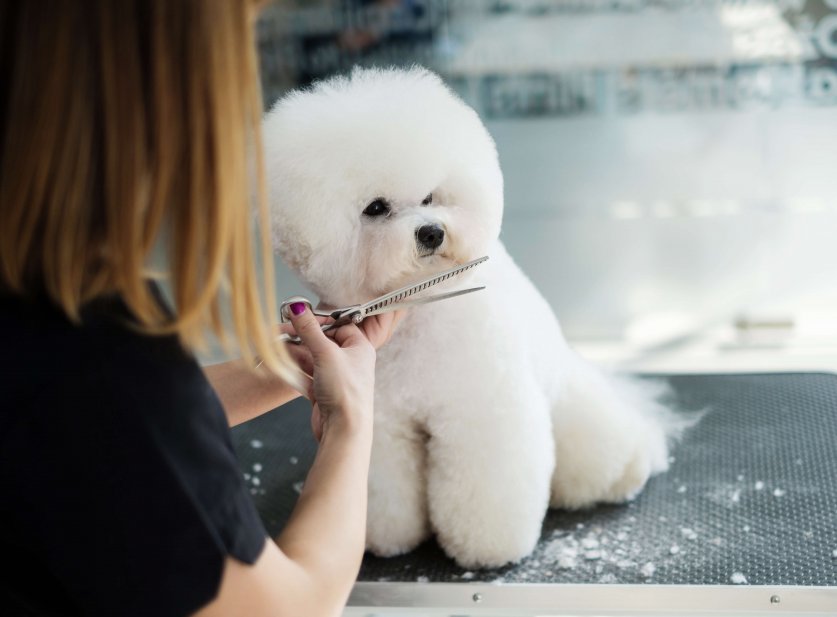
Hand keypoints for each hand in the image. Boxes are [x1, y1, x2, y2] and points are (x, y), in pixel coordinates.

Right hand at [286, 304, 376, 441]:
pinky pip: (306, 376)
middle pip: (322, 342)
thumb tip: (297, 307)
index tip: (299, 317)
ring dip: (295, 355)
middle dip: (302, 339)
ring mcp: (337, 378)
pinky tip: (282, 368)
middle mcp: (350, 361)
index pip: (340, 325)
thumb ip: (309, 329)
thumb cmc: (345, 391)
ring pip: (312, 359)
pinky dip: (294, 372)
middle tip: (282, 333)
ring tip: (277, 350)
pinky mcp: (324, 392)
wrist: (344, 430)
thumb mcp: (325, 353)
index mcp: (359, 348)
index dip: (320, 321)